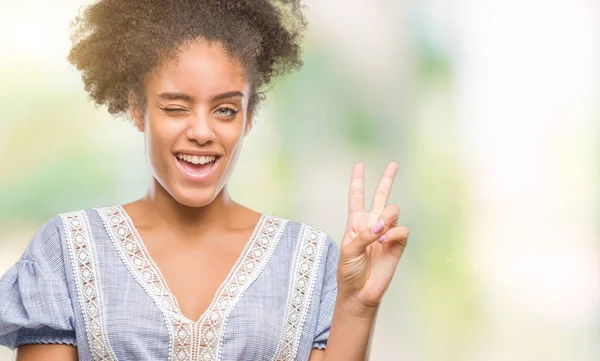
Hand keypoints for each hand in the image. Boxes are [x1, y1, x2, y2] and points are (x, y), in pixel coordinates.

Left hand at [337, 161, 408, 312]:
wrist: (360, 293)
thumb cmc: (348, 271)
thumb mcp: (348, 250)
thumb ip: (363, 234)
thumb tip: (381, 225)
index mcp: (356, 223)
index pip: (357, 197)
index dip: (358, 180)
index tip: (359, 164)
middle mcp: (372, 224)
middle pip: (381, 196)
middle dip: (387, 179)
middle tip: (394, 164)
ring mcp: (386, 233)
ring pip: (393, 211)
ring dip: (387, 218)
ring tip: (379, 235)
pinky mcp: (398, 244)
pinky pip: (401, 229)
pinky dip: (394, 233)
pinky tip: (385, 242)